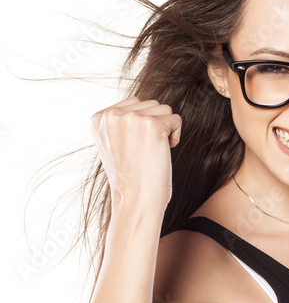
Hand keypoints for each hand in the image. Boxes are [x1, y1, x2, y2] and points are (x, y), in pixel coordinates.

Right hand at [89, 96, 182, 212]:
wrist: (135, 199)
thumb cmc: (130, 176)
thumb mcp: (113, 143)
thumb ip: (120, 122)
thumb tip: (140, 103)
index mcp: (99, 118)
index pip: (134, 103)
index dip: (143, 124)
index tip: (135, 147)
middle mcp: (112, 115)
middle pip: (150, 104)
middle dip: (155, 125)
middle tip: (145, 151)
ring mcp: (131, 118)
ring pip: (164, 109)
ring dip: (166, 129)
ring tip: (153, 150)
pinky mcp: (152, 125)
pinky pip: (176, 119)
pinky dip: (176, 136)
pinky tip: (164, 151)